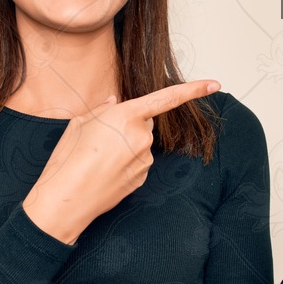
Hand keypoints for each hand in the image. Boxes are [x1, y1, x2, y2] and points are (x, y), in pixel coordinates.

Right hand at [23, 79, 220, 243]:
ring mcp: (145, 159)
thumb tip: (113, 102)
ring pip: (140, 143)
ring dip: (125, 146)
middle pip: (143, 122)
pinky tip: (104, 171)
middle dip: (128, 125)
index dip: (193, 90)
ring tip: (96, 158)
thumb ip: (101, 109)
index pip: (166, 98)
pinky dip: (125, 163)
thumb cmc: (67, 158)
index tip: (215, 84)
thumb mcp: (79, 123)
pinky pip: (138, 162)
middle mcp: (141, 136)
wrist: (66, 199)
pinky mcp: (143, 177)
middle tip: (99, 138)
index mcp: (125, 115)